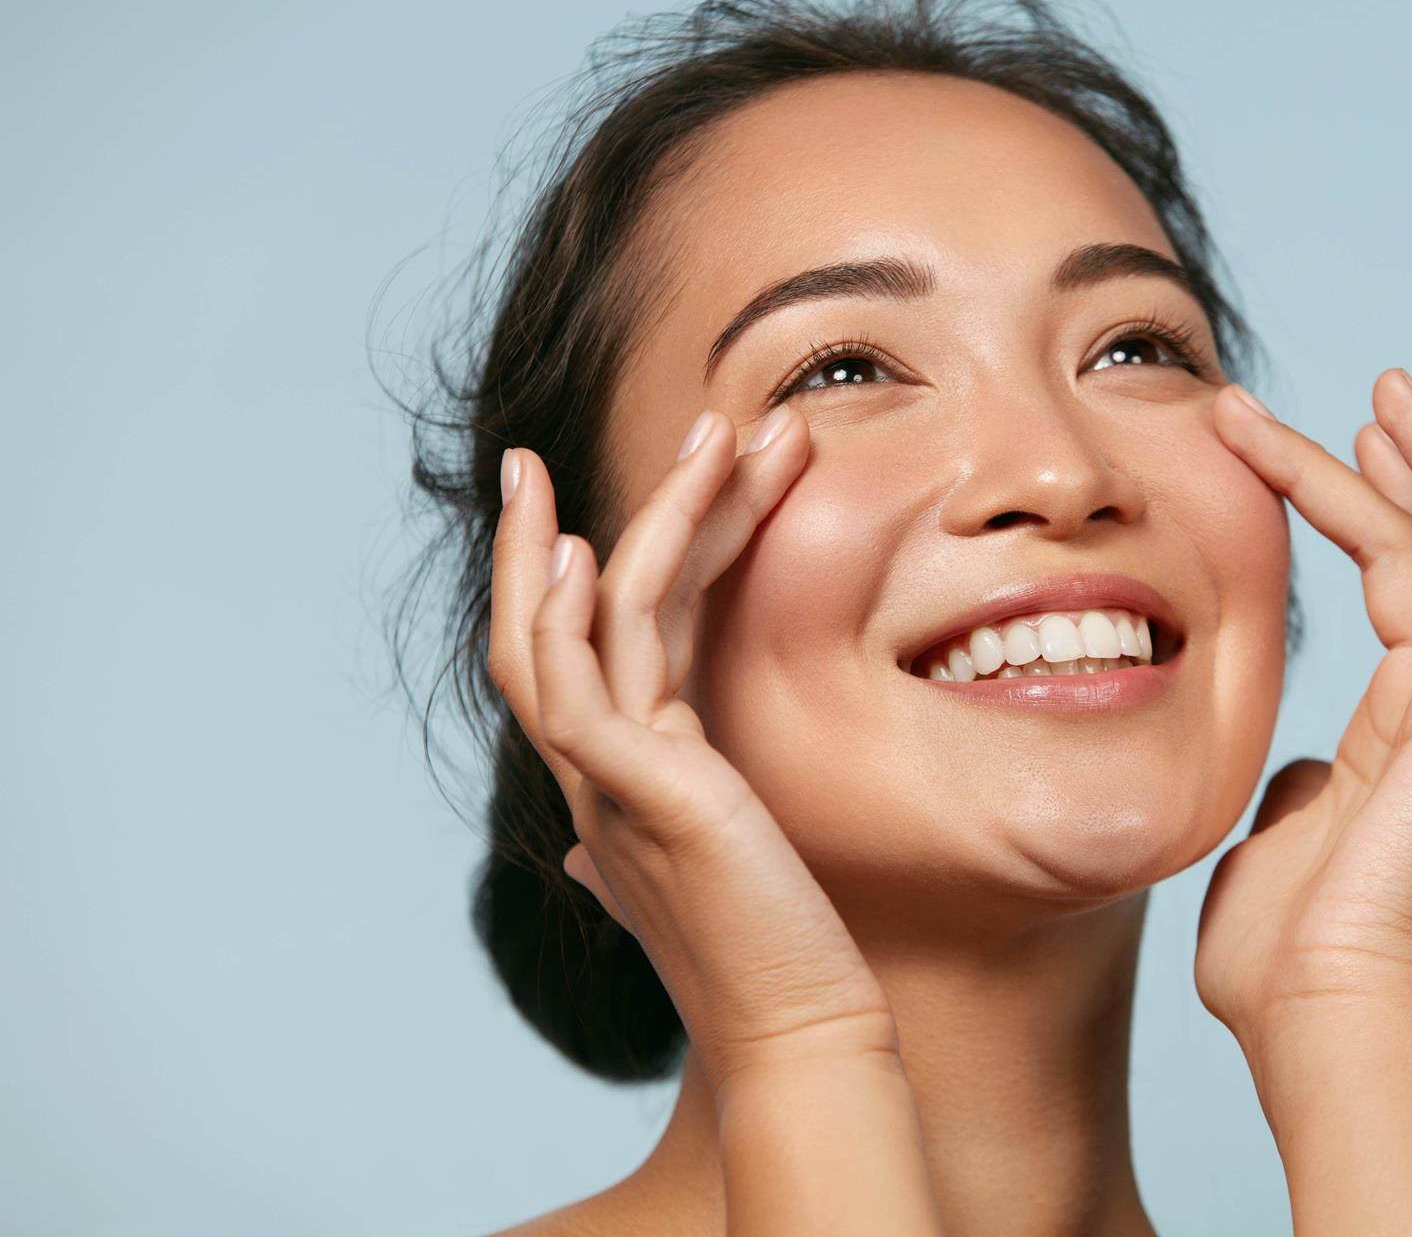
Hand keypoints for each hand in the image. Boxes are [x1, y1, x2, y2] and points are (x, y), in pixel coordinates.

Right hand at [488, 405, 897, 1093]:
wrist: (804, 1034)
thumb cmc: (771, 955)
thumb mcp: (710, 869)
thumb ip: (660, 828)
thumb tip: (594, 849)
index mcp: (619, 778)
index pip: (581, 649)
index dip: (577, 569)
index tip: (585, 500)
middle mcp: (597, 776)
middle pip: (556, 623)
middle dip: (554, 528)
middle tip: (559, 446)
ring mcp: (608, 786)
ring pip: (584, 627)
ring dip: (645, 519)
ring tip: (706, 430)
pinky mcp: (641, 800)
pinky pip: (580, 692)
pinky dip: (573, 618)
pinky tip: (592, 552)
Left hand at [1194, 369, 1411, 1041]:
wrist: (1314, 1010)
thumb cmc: (1282, 948)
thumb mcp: (1274, 833)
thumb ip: (1294, 784)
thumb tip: (1296, 767)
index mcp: (1395, 726)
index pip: (1389, 581)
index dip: (1351, 504)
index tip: (1298, 440)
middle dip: (1404, 465)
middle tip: (1376, 391)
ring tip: (1395, 393)